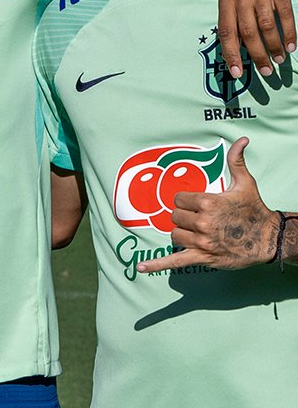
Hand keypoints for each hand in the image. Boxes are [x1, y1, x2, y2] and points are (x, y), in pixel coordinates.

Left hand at [138, 138, 274, 272]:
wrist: (267, 238)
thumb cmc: (253, 210)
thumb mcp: (245, 183)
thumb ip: (236, 161)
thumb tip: (242, 140)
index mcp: (208, 202)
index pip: (178, 199)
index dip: (186, 201)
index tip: (197, 204)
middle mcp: (202, 222)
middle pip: (174, 217)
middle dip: (185, 217)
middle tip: (201, 219)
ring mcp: (201, 241)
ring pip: (174, 235)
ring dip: (182, 234)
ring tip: (199, 232)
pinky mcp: (202, 257)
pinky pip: (174, 261)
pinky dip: (157, 265)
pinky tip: (141, 267)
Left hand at [218, 0, 296, 76]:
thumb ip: (232, 19)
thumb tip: (235, 49)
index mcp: (225, 1)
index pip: (226, 32)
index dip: (231, 54)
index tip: (237, 72)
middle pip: (248, 32)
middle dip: (256, 55)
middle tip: (265, 71)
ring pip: (267, 25)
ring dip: (274, 46)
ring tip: (278, 60)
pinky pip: (285, 15)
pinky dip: (289, 33)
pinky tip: (291, 46)